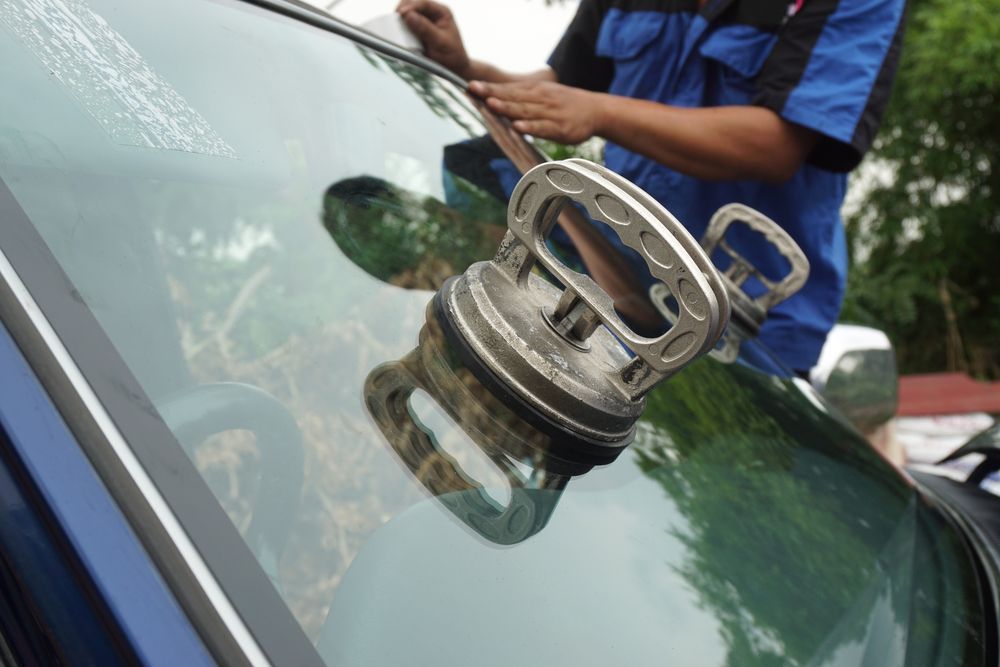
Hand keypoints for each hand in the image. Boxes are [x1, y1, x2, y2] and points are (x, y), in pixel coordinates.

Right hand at [396, 0, 470, 76]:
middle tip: (395, 20)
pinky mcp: (417, 30)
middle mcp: (432, 13)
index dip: (411, 6)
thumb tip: (408, 15)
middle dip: (403, 10)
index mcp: (442, 12)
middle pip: (412, 3)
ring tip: (395, 27)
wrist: (454, 68)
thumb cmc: (452, 55)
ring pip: (407, 13)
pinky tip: (398, 33)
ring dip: (400, 18)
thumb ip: (425, 29)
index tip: (401, 13)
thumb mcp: (440, 42)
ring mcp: (424, 21)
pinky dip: (400, 27)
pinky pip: (405, 24)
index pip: (424, 3)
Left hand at [468, 80, 604, 144]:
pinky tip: (517, 127)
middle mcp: (541, 99)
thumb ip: (522, 99)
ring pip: (525, 110)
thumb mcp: (543, 95)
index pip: (507, 88)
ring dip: (507, 107)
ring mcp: (550, 113)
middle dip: (492, 93)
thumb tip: (496, 99)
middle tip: (473, 89)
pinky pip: (542, 128)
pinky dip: (529, 127)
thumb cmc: (564, 105)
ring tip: (490, 104)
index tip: (470, 86)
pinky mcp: (559, 128)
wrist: (596, 110)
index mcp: (535, 90)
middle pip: (512, 97)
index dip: (489, 87)